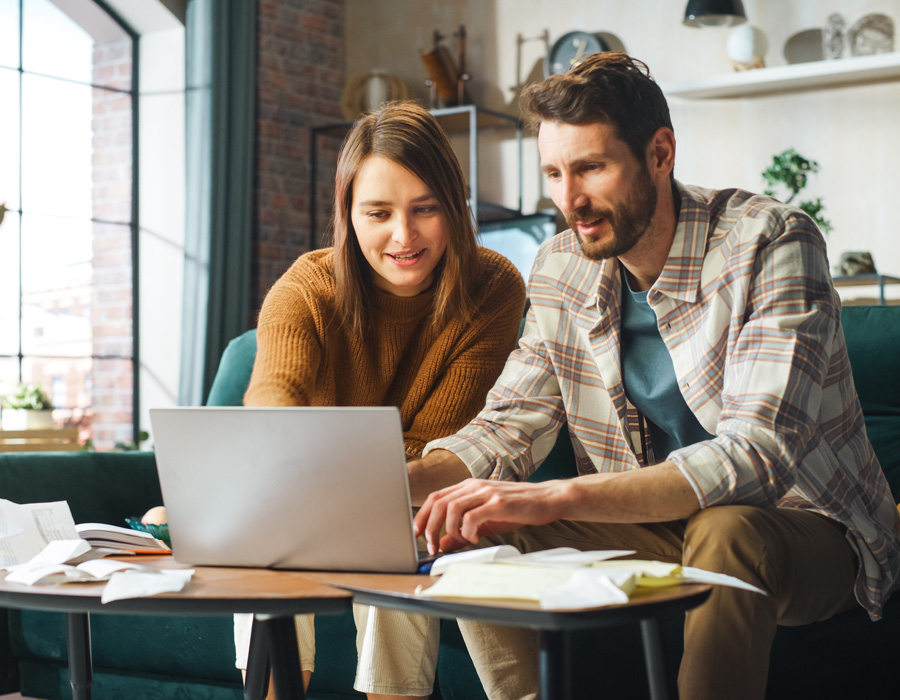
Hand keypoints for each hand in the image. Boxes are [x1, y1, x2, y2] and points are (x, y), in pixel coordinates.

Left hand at [414, 478, 568, 553]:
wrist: (547, 498)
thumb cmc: (517, 507)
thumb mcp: (486, 520)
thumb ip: (463, 531)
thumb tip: (443, 544)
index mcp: (468, 486)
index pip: (435, 498)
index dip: (422, 516)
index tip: (417, 534)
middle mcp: (474, 486)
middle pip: (439, 503)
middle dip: (430, 527)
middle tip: (432, 546)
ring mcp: (486, 493)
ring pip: (452, 509)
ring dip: (448, 530)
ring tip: (457, 542)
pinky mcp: (498, 503)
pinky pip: (472, 517)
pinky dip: (468, 531)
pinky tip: (475, 538)